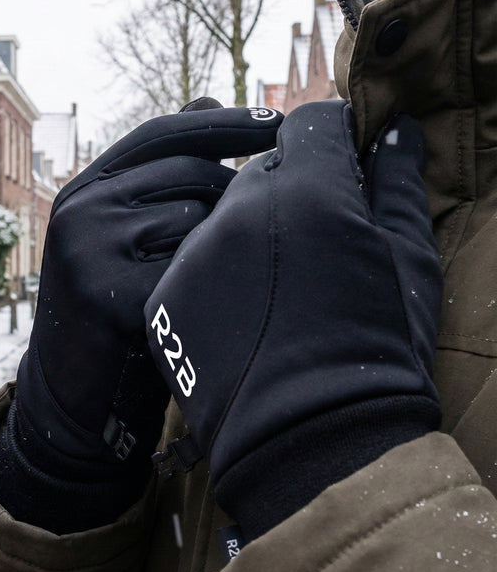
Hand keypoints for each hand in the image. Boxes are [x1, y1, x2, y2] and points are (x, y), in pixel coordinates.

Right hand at [0, 101, 281, 532]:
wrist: (69, 396)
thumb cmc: (113, 308)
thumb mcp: (126, 232)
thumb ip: (163, 173)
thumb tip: (209, 102)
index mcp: (86, 188)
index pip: (162, 134)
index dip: (224, 125)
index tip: (279, 120)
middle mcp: (81, 210)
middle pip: (190, 174)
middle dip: (232, 199)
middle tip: (248, 237)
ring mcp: (90, 251)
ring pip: (197, 221)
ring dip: (217, 250)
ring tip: (206, 285)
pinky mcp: (110, 297)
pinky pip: (191, 271)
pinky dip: (205, 288)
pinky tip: (194, 311)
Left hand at [145, 100, 442, 538]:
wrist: (308, 446)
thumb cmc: (379, 356)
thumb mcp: (408, 266)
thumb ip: (396, 187)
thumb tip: (395, 132)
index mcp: (310, 192)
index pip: (311, 125)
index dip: (330, 140)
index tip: (339, 162)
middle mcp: (241, 210)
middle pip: (263, 170)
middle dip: (290, 190)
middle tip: (313, 242)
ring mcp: (194, 252)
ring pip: (221, 214)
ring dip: (246, 232)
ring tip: (276, 289)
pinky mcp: (163, 292)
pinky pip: (192, 259)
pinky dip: (214, 271)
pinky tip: (243, 313)